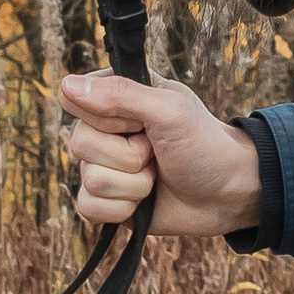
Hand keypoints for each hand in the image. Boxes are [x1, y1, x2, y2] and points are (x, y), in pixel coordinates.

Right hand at [58, 69, 263, 236]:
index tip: (141, 122)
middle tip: (156, 152)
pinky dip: (122, 209)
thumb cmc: (204, 144)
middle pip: (78, 144)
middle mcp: (104, 129)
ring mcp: (103, 165)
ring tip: (156, 175)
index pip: (76, 99)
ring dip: (133, 185)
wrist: (228, 194)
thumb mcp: (169, 110)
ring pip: (88, 179)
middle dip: (127, 156)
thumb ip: (120, 94)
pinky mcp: (106, 200)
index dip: (110, 118)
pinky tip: (144, 202)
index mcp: (116, 95)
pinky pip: (88, 208)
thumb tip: (65, 84)